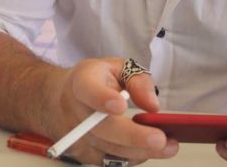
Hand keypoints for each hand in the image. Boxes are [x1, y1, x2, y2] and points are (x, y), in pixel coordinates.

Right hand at [46, 57, 178, 164]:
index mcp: (82, 82)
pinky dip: (132, 157)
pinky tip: (149, 149)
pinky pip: (110, 161)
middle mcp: (75, 111)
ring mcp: (76, 137)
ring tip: (168, 146)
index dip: (102, 99)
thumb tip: (153, 106)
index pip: (87, 90)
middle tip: (160, 139)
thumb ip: (138, 81)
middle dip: (133, 136)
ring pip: (109, 149)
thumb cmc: (95, 81)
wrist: (58, 99)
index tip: (121, 106)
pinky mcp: (82, 155)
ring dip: (140, 151)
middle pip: (102, 128)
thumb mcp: (117, 68)